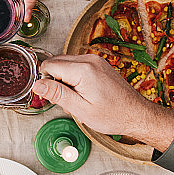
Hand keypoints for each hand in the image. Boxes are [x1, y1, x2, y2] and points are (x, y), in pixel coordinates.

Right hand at [32, 54, 173, 150]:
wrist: (135, 114)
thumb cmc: (113, 115)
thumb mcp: (80, 108)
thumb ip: (57, 94)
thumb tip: (38, 85)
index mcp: (83, 69)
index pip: (49, 66)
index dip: (46, 82)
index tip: (52, 96)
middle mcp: (89, 60)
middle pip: (56, 63)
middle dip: (55, 81)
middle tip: (66, 101)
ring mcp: (95, 60)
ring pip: (65, 65)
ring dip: (64, 81)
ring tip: (76, 100)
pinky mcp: (98, 64)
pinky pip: (76, 67)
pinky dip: (74, 80)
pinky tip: (83, 94)